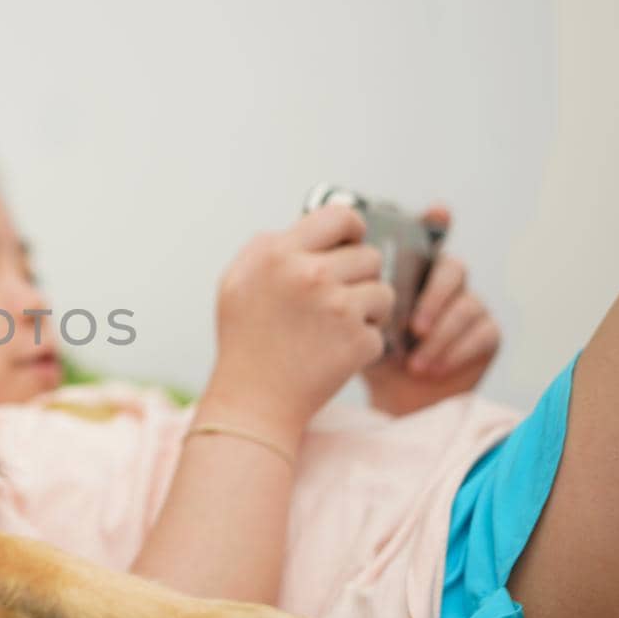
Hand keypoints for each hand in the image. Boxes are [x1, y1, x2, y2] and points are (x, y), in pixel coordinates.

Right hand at [204, 205, 394, 439]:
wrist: (254, 401)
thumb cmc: (244, 342)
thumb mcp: (235, 282)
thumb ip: (265, 246)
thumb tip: (303, 227)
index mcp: (279, 254)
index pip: (340, 216)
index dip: (353, 229)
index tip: (352, 243)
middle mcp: (310, 274)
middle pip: (369, 256)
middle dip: (359, 277)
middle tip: (336, 300)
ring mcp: (338, 308)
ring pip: (383, 291)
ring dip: (368, 310)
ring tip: (336, 328)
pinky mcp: (359, 340)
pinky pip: (381, 331)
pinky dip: (363, 344)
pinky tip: (333, 354)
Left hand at [362, 206, 500, 415]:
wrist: (389, 394)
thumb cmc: (367, 348)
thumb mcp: (347, 318)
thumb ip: (344, 293)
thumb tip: (326, 272)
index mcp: (413, 269)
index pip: (429, 235)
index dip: (436, 221)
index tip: (436, 212)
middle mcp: (444, 280)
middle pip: (453, 268)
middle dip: (433, 297)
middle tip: (412, 327)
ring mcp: (469, 305)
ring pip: (468, 304)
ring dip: (439, 334)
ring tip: (413, 360)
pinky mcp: (486, 333)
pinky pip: (482, 333)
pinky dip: (452, 352)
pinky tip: (427, 368)